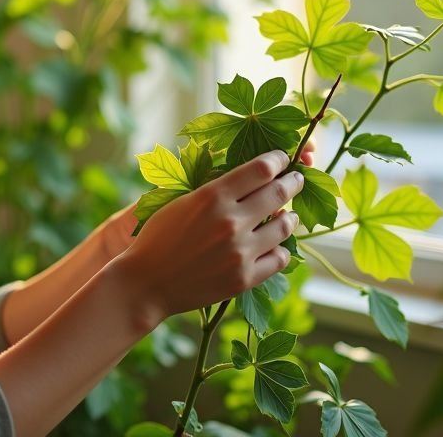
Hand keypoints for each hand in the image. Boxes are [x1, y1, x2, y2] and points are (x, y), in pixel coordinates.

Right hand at [91, 138, 315, 266]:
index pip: (262, 168)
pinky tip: (275, 245)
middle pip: (280, 192)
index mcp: (212, 196)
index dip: (278, 160)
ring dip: (290, 217)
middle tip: (296, 180)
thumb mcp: (182, 201)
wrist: (146, 282)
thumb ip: (217, 190)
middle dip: (293, 182)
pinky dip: (281, 249)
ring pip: (285, 226)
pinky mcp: (245, 278)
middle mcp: (231, 221)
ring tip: (287, 216)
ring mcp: (240, 251)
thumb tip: (254, 180)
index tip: (282, 159)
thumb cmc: (159, 237)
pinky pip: (280, 258)